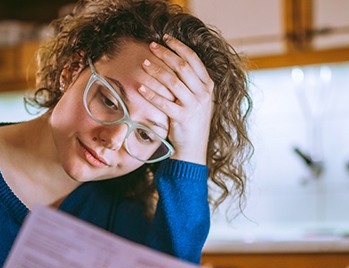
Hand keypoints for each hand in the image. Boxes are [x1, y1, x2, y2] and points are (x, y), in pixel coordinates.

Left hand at [139, 35, 213, 165]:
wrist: (194, 148)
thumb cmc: (192, 122)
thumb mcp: (198, 100)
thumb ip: (191, 83)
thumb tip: (174, 61)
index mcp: (208, 86)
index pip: (194, 59)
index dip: (179, 46)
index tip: (165, 38)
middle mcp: (203, 94)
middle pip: (182, 66)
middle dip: (166, 54)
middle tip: (151, 46)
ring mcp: (194, 106)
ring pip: (173, 82)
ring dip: (157, 70)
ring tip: (144, 63)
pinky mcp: (182, 118)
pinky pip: (164, 102)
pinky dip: (151, 93)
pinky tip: (140, 87)